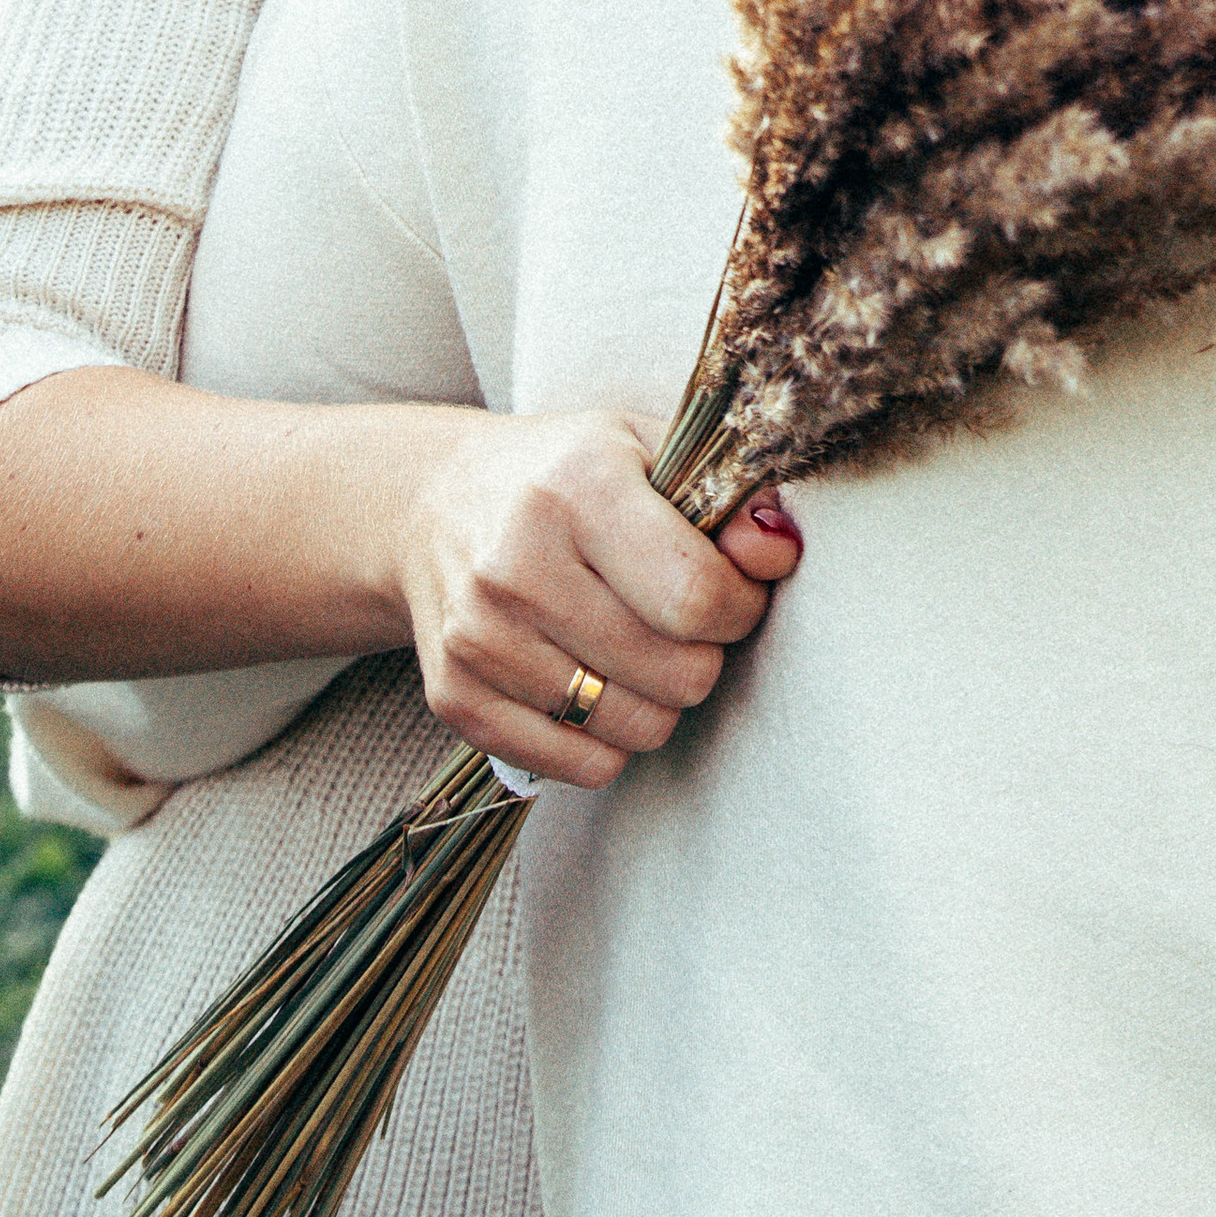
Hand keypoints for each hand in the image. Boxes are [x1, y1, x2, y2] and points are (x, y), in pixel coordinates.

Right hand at [387, 408, 802, 788]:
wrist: (436, 504)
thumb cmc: (568, 475)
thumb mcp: (650, 450)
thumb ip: (729, 498)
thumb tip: (780, 552)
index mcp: (576, 487)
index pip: (695, 596)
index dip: (740, 606)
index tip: (733, 590)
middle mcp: (517, 565)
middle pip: (676, 674)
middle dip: (704, 654)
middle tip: (682, 619)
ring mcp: (479, 638)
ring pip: (634, 730)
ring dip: (660, 699)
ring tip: (638, 646)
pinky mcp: (455, 699)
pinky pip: (582, 766)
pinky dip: (608, 739)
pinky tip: (595, 679)